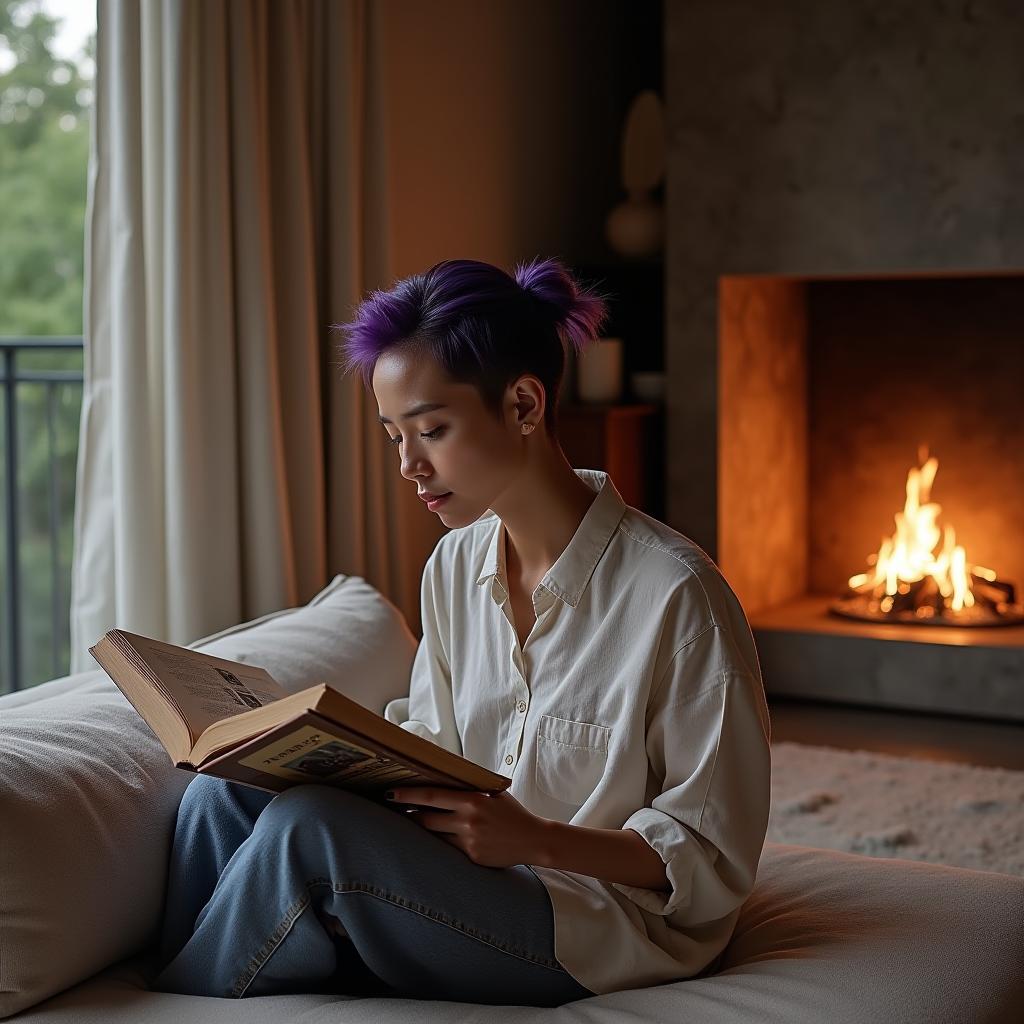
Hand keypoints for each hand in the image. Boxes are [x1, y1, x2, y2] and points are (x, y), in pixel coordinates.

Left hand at [387, 786, 548, 868]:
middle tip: (391, 810)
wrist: (533, 839)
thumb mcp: (492, 793)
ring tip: (407, 823)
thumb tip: (441, 780)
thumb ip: (469, 788)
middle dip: (407, 815)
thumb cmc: (511, 812)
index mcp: (472, 800)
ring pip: (434, 835)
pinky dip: (438, 842)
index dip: (408, 795)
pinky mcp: (471, 856)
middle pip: (426, 819)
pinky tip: (430, 839)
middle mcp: (468, 820)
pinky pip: (447, 849)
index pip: (432, 796)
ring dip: (420, 830)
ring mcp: (469, 840)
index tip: (390, 793)